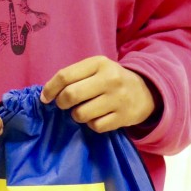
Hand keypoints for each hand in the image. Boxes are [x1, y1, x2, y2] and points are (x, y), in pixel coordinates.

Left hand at [41, 57, 156, 132]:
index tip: (45, 97)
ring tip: (84, 110)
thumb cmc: (110, 80)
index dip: (50, 89)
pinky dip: (91, 124)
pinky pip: (95, 126)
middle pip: (71, 95)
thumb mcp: (96, 69)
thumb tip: (46, 95)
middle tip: (63, 104)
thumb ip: (73, 76)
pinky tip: (97, 117)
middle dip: (61, 103)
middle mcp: (110, 79)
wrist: (146, 92)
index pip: (65, 76)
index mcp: (99, 63)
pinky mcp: (123, 117)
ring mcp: (118, 99)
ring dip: (77, 115)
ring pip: (81, 114)